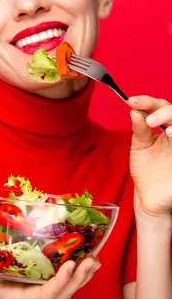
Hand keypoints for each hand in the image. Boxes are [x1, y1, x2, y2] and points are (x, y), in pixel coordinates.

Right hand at [0, 248, 99, 298]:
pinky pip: (58, 279)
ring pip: (63, 288)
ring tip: (94, 259)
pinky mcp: (35, 278)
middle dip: (77, 279)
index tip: (70, 264)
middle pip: (60, 293)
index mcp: (15, 294)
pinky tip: (82, 257)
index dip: (60, 281)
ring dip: (80, 276)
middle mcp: (28, 294)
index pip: (44, 294)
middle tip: (91, 259)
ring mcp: (32, 287)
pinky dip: (73, 270)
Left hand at [128, 96, 171, 217]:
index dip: (148, 102)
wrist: (151, 197)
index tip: (131, 101)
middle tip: (150, 120)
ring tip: (168, 131)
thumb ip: (139, 129)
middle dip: (165, 112)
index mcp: (165, 126)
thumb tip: (134, 110)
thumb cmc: (147, 171)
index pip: (161, 106)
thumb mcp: (140, 147)